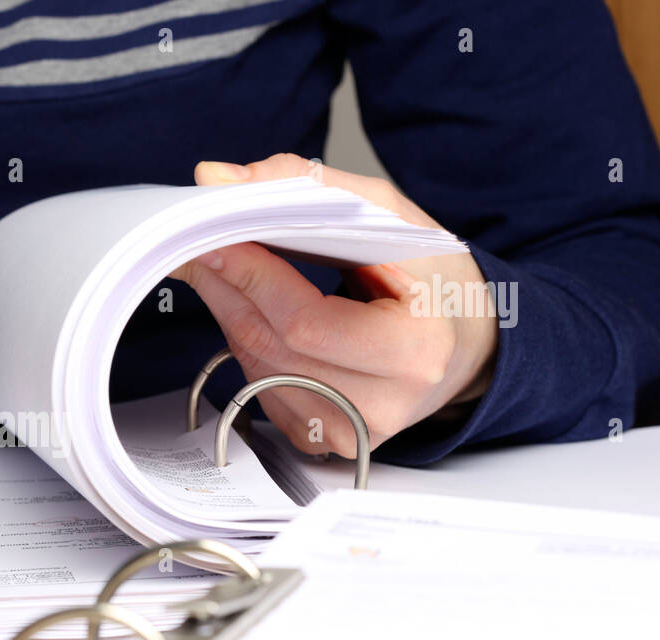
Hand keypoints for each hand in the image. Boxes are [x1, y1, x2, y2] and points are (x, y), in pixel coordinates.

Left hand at [172, 154, 497, 456]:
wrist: (463, 345)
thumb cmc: (432, 278)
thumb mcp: (391, 215)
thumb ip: (308, 187)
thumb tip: (218, 180)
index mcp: (415, 348)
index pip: (306, 320)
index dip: (250, 277)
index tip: (211, 236)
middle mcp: (385, 402)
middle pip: (272, 346)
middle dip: (226, 289)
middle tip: (195, 247)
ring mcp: (353, 429)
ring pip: (257, 370)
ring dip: (231, 316)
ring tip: (228, 274)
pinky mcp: (325, 440)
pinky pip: (262, 391)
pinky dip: (249, 348)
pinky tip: (260, 318)